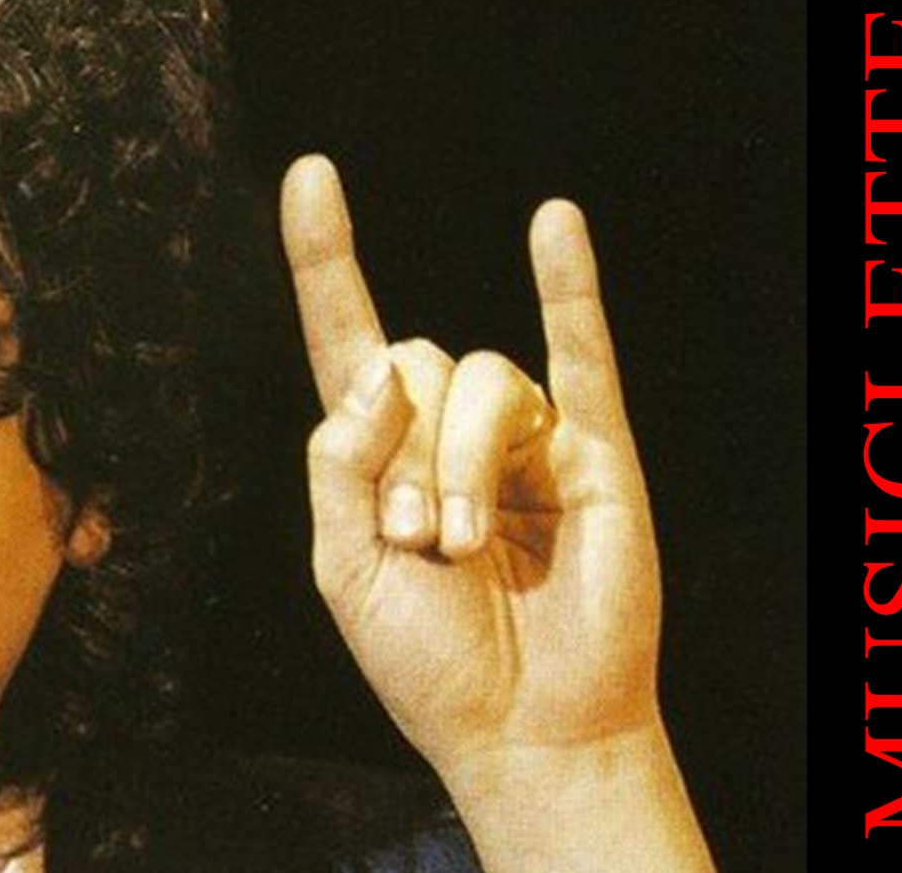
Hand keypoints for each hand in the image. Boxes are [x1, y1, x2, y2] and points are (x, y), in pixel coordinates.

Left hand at [280, 154, 661, 773]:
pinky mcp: (591, 450)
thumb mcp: (344, 570)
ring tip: (463, 545)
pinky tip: (555, 224)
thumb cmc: (429, 659)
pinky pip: (581, 353)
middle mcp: (445, 425)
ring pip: (479, 378)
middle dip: (402, 454)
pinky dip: (570, 286)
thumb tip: (377, 375)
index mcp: (375, 449)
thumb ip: (338, 465)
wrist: (525, 728)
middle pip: (411, 361)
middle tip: (418, 541)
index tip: (309, 174)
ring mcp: (521, 433)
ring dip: (459, 463)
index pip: (345, 331)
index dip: (325, 255)